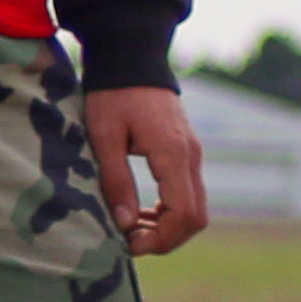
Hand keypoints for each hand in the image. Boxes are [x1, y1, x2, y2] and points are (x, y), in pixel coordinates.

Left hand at [84, 84, 210, 257]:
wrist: (131, 57)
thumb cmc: (113, 94)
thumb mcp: (104, 137)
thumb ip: (116, 180)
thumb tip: (123, 224)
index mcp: (173, 153)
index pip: (183, 214)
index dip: (160, 239)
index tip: (129, 244)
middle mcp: (191, 156)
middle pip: (196, 217)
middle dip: (166, 239)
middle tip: (130, 241)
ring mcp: (192, 154)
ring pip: (194, 208)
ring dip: (167, 226)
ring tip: (130, 228)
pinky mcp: (186, 152)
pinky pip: (187, 193)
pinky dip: (169, 211)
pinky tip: (140, 212)